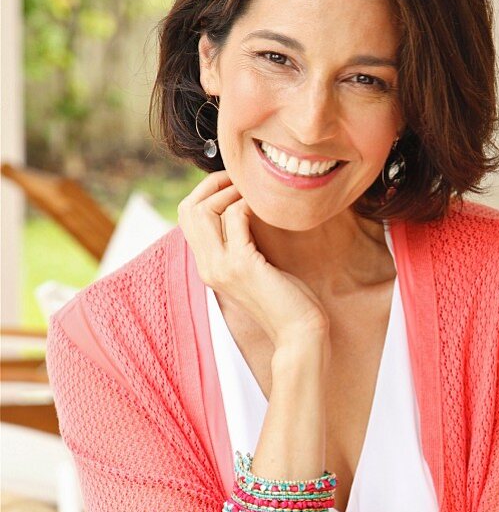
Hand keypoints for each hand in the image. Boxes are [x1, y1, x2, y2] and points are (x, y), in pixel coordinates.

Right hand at [177, 170, 329, 350]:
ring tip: (252, 190)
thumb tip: (242, 208)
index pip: (187, 217)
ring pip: (203, 210)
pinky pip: (235, 216)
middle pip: (188, 209)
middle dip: (213, 185)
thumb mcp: (254, 268)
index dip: (206, 192)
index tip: (232, 182)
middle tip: (241, 178)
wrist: (298, 332)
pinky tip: (266, 206)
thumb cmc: (285, 299)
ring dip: (229, 190)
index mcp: (208, 266)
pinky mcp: (243, 265)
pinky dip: (249, 203)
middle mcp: (207, 267)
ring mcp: (221, 266)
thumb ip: (241, 244)